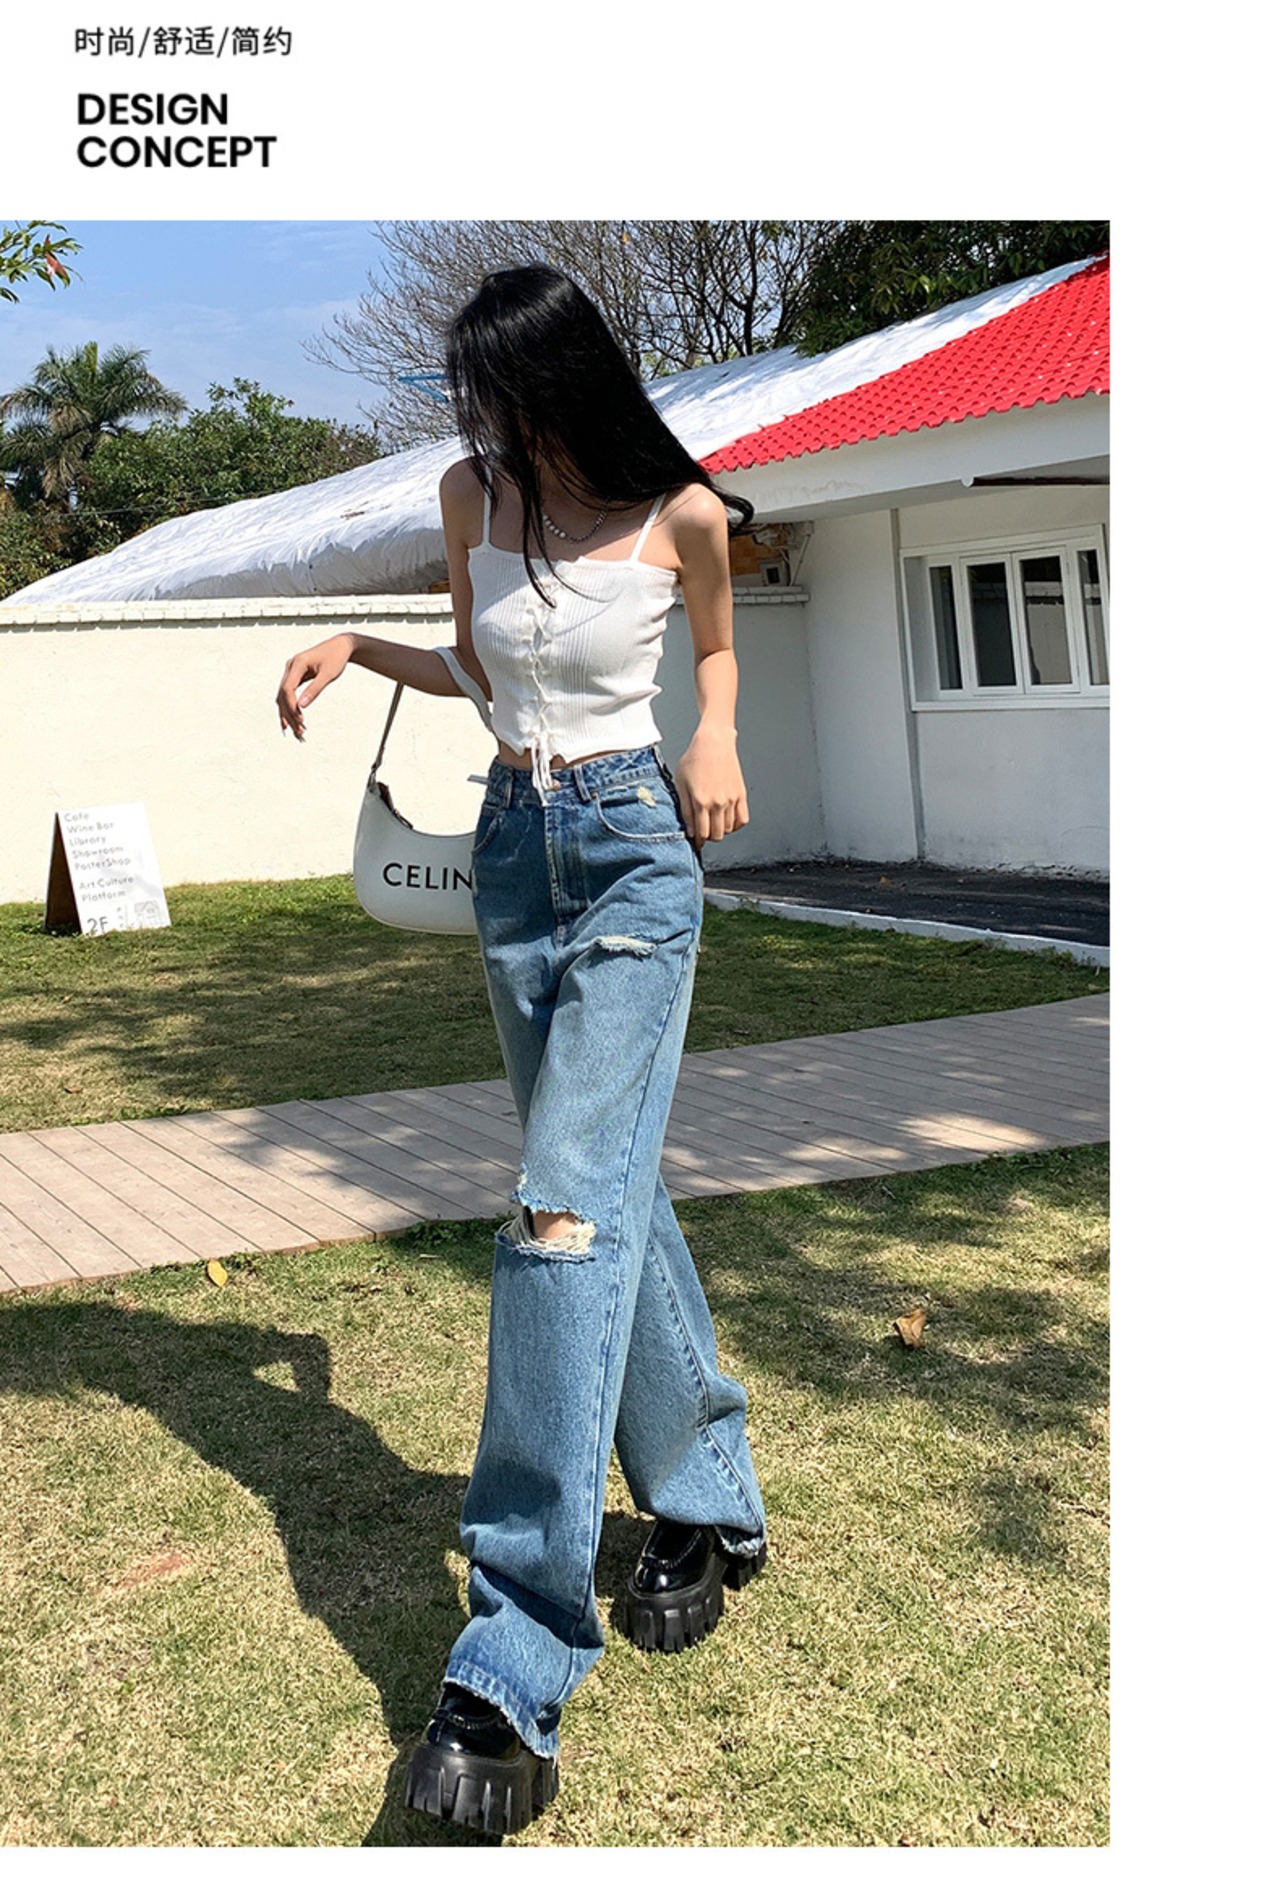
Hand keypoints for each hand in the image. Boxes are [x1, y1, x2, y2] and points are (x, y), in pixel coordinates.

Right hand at [276, 633, 355, 739]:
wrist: (340, 646)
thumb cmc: (336, 658)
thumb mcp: (328, 675)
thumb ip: (315, 689)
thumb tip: (302, 706)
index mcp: (297, 663)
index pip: (288, 688)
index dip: (291, 705)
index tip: (300, 719)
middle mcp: (290, 666)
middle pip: (283, 694)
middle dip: (289, 713)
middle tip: (299, 731)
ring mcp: (291, 671)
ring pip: (283, 695)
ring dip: (288, 713)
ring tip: (296, 731)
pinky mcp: (295, 675)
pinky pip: (288, 693)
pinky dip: (290, 707)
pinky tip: (291, 721)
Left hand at [673, 727, 748, 850]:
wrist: (714, 741)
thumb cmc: (694, 758)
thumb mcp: (680, 783)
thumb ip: (685, 810)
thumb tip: (690, 831)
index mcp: (701, 801)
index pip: (702, 833)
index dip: (698, 842)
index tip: (696, 843)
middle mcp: (718, 803)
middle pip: (717, 835)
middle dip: (709, 838)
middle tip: (704, 833)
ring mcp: (731, 799)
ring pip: (729, 829)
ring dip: (721, 831)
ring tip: (714, 824)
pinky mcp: (741, 794)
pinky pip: (743, 820)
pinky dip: (736, 825)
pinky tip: (728, 821)